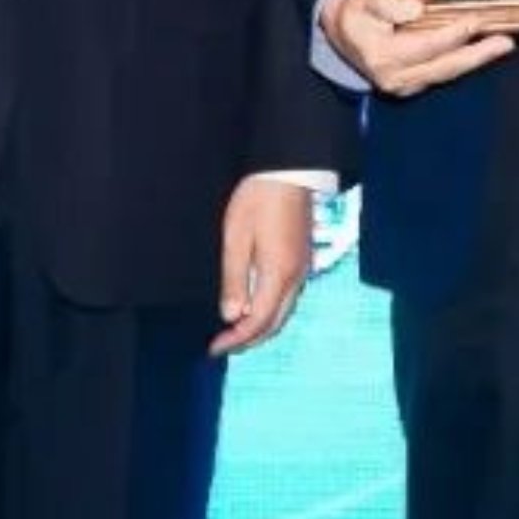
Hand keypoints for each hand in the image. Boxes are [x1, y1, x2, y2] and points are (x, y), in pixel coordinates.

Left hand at [210, 175, 313, 356]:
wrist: (289, 171)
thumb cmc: (257, 200)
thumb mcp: (236, 238)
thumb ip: (235, 278)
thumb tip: (232, 316)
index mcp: (278, 274)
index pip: (258, 321)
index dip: (237, 340)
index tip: (214, 348)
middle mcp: (296, 278)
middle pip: (276, 323)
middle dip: (250, 340)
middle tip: (223, 346)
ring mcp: (303, 269)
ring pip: (284, 312)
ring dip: (261, 327)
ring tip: (236, 332)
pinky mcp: (304, 260)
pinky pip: (289, 298)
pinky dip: (271, 312)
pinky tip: (255, 307)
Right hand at [322, 0, 514, 96]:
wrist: (342, 30)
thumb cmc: (356, 7)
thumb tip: (415, 10)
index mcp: (380, 56)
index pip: (424, 45)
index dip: (451, 34)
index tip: (474, 20)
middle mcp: (394, 77)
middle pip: (443, 66)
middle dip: (476, 54)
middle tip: (504, 41)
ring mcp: (404, 84)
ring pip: (447, 72)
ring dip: (476, 60)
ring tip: (503, 45)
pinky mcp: (412, 84)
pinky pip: (443, 73)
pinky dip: (463, 61)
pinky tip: (482, 49)